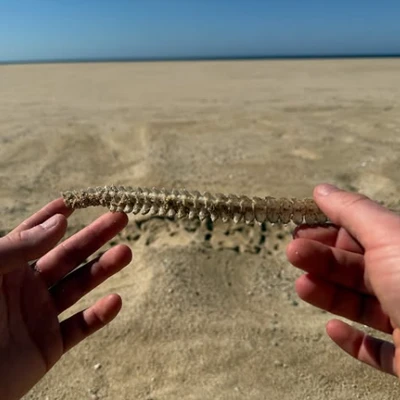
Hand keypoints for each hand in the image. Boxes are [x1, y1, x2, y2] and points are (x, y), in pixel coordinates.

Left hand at [0, 199, 131, 399]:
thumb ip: (19, 246)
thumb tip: (59, 222)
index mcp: (5, 267)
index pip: (34, 234)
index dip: (54, 217)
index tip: (76, 201)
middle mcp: (25, 287)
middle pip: (67, 256)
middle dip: (94, 236)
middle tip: (120, 218)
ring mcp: (39, 316)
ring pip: (79, 287)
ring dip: (103, 269)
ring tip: (126, 252)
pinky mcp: (48, 346)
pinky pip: (80, 327)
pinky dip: (100, 315)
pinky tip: (116, 300)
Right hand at [286, 184, 399, 376]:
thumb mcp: (387, 236)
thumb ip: (352, 211)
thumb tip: (321, 189)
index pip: (362, 235)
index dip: (328, 229)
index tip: (298, 228)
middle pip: (357, 268)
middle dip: (322, 259)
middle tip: (293, 253)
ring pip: (361, 305)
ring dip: (328, 295)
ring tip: (302, 286)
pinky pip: (377, 349)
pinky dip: (353, 341)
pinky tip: (333, 329)